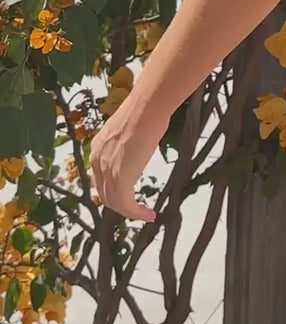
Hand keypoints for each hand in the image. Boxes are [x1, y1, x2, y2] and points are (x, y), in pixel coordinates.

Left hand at [90, 98, 162, 221]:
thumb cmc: (144, 112)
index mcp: (97, 149)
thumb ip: (126, 144)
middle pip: (105, 194)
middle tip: (137, 210)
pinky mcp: (121, 178)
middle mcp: (97, 161)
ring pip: (115, 202)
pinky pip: (126, 204)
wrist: (147, 108)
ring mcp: (108, 171)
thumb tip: (137, 149)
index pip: (101, 179)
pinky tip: (149, 214)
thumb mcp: (128, 130)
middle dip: (121, 205)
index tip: (128, 196)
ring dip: (130, 212)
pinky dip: (137, 213)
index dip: (113, 190)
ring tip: (145, 215)